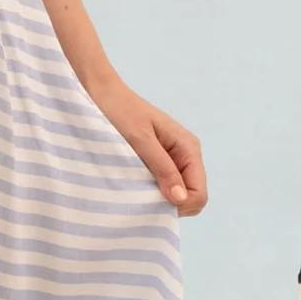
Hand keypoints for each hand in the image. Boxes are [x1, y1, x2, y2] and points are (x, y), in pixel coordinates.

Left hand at [88, 78, 207, 216]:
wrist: (101, 93)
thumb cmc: (120, 112)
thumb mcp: (141, 141)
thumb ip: (162, 169)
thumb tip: (180, 199)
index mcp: (188, 148)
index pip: (198, 193)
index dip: (179, 206)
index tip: (150, 203)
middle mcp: (185, 155)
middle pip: (190, 198)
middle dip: (170, 205)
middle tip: (140, 196)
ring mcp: (172, 159)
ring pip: (176, 195)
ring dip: (158, 199)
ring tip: (134, 188)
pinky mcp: (157, 161)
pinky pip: (162, 186)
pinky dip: (150, 192)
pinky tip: (133, 185)